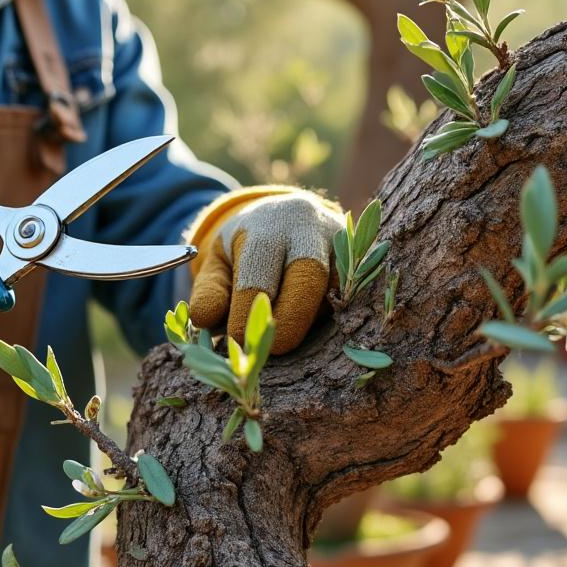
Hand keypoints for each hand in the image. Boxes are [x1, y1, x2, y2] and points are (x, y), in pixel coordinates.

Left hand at [186, 187, 342, 354]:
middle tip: (272, 349)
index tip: (237, 339)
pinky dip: (333, 316)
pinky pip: (354, 296)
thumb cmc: (248, 247)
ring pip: (336, 289)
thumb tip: (204, 319)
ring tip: (290, 333)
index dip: (248, 311)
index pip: (259, 272)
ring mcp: (343, 244)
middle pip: (308, 276)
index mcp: (267, 227)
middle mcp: (310, 229)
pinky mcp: (363, 262)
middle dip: (290, 319)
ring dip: (314, 319)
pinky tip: (314, 325)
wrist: (287, 217)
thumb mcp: (219, 260)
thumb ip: (209, 288)